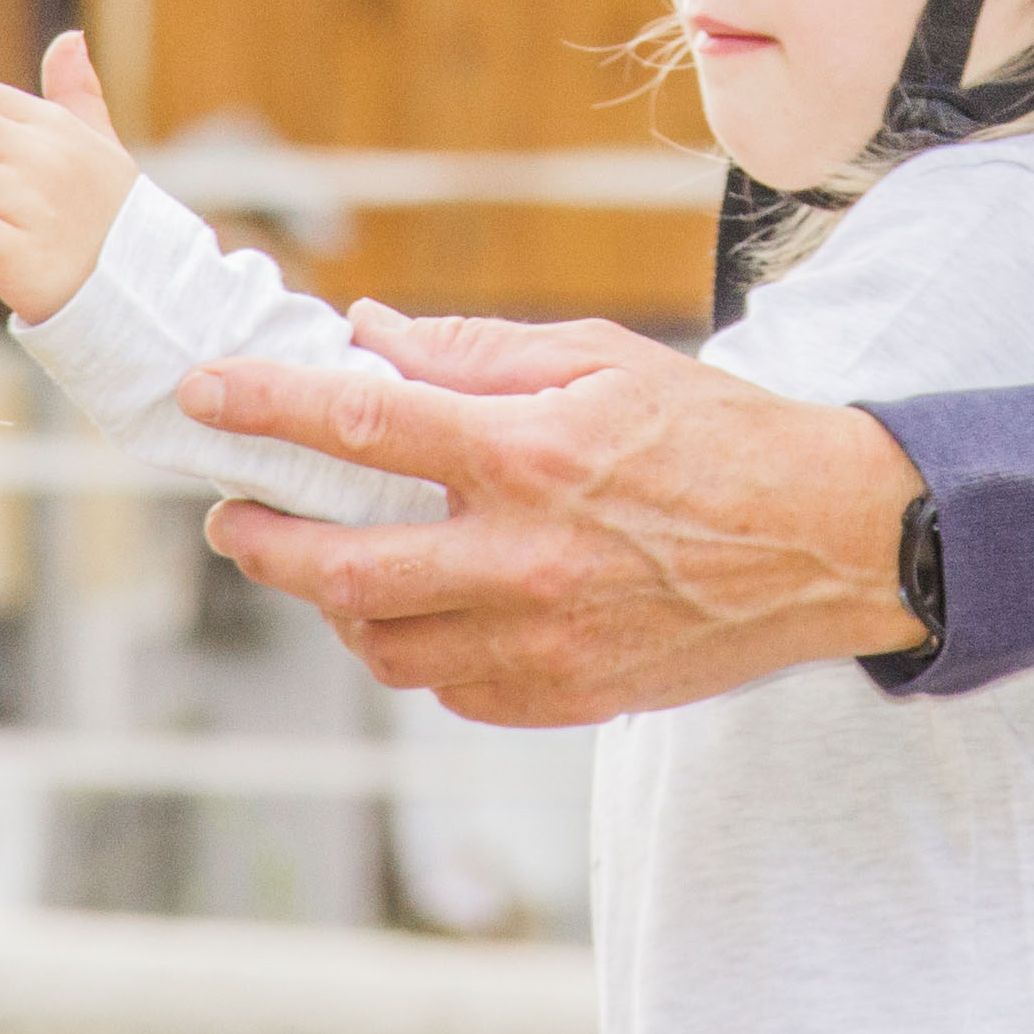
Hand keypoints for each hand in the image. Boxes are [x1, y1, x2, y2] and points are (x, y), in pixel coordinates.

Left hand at [183, 311, 929, 725]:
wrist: (826, 543)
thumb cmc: (715, 433)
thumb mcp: (602, 357)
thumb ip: (476, 351)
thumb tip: (367, 335)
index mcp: (530, 455)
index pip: (364, 422)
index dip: (268, 406)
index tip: (207, 395)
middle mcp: (525, 557)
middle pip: (342, 565)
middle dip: (264, 543)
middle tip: (231, 520)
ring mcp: (542, 642)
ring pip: (383, 643)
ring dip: (334, 602)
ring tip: (324, 562)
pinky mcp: (564, 698)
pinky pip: (447, 686)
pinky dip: (412, 648)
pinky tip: (415, 607)